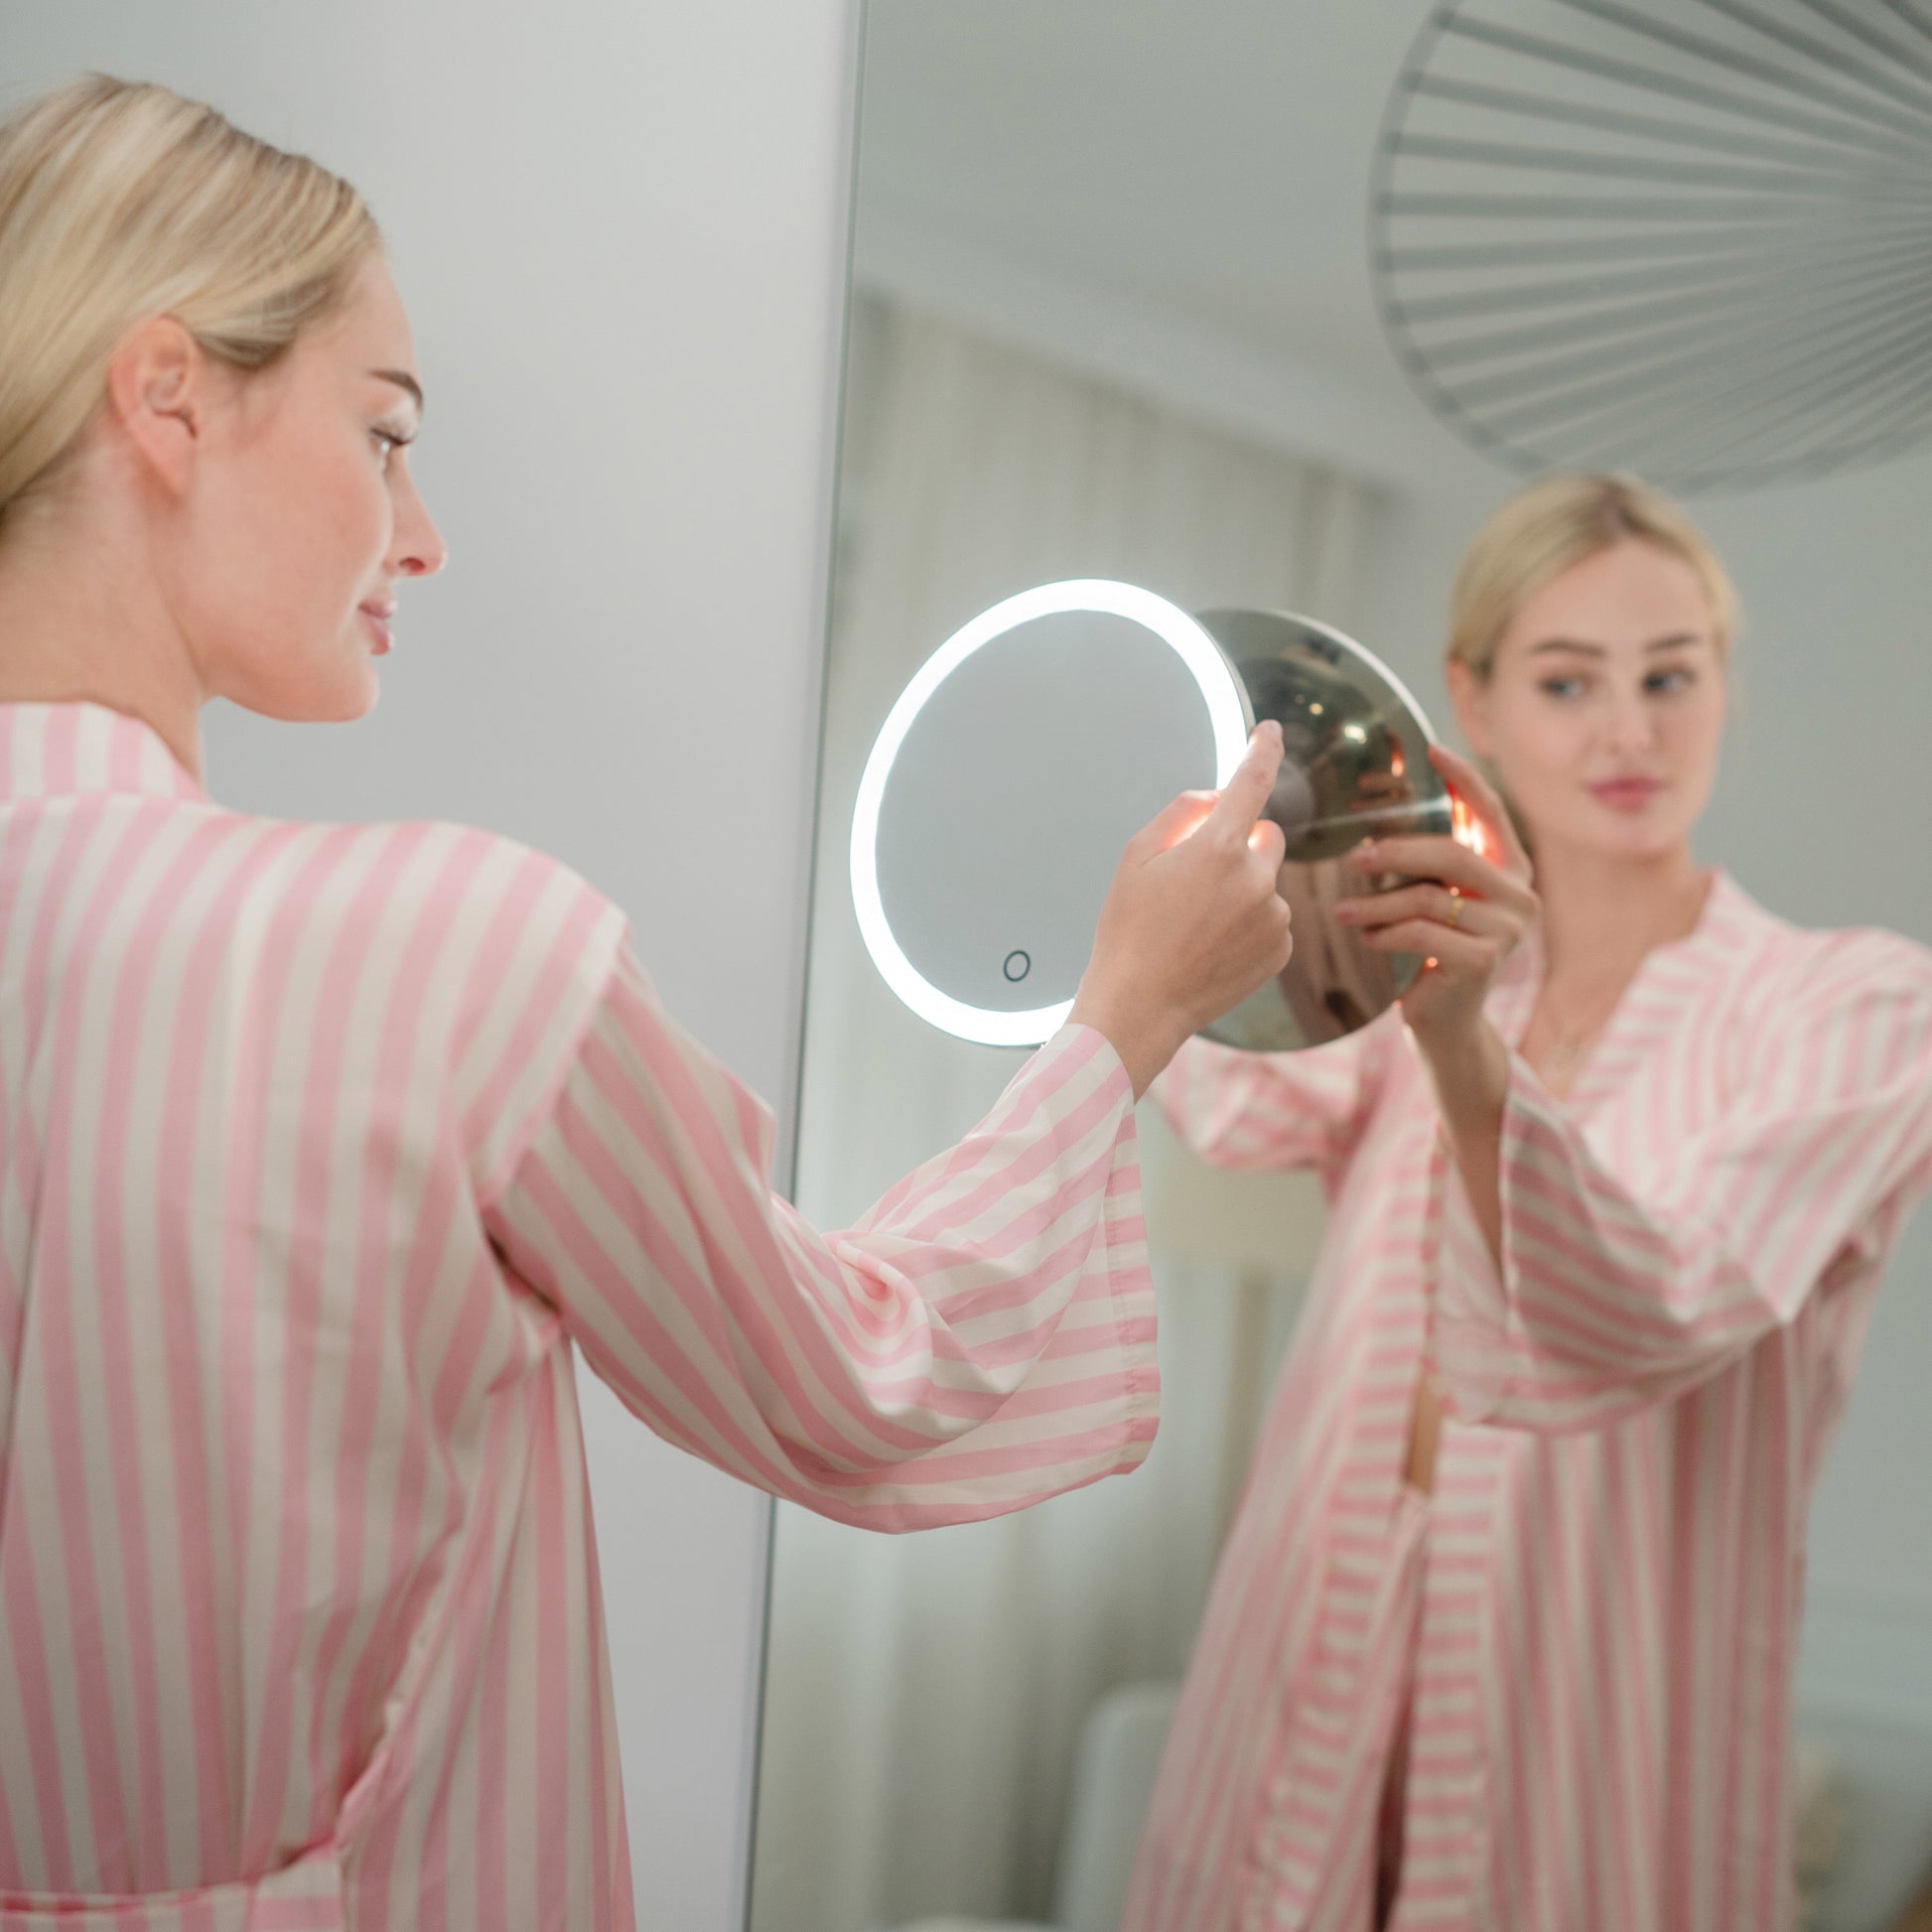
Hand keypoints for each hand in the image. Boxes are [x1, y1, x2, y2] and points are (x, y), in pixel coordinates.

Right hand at [1071, 722, 1293, 1096]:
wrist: (1141, 1005)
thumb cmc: (1130, 930)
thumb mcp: (1136, 858)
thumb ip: (1181, 814)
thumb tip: (1216, 799)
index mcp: (1216, 848)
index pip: (1252, 782)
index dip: (1262, 750)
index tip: (1269, 731)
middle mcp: (1255, 879)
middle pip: (1265, 836)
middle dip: (1239, 844)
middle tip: (1196, 878)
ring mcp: (1274, 917)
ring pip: (1266, 882)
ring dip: (1241, 890)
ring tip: (1197, 926)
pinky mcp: (1281, 949)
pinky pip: (1272, 918)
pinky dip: (1248, 924)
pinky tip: (1213, 946)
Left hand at [1334, 745, 1537, 1050]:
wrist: (1447, 1020)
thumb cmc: (1434, 951)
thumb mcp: (1436, 898)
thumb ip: (1433, 862)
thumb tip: (1383, 818)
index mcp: (1511, 869)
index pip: (1491, 813)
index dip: (1464, 779)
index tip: (1432, 750)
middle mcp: (1521, 895)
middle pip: (1452, 856)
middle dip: (1397, 852)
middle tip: (1354, 857)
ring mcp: (1508, 931)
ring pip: (1428, 899)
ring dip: (1375, 905)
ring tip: (1341, 913)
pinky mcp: (1484, 962)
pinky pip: (1420, 934)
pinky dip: (1384, 934)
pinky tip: (1365, 938)